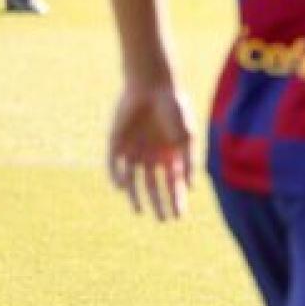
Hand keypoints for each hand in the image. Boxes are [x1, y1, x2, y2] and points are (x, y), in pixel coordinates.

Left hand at [107, 85, 194, 221]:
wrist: (151, 85)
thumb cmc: (174, 108)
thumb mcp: (186, 137)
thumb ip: (188, 161)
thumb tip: (189, 187)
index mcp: (170, 153)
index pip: (173, 182)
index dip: (176, 199)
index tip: (178, 216)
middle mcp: (152, 154)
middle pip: (154, 185)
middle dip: (159, 202)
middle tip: (162, 220)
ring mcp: (134, 149)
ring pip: (133, 180)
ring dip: (137, 196)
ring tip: (141, 211)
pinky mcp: (116, 142)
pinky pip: (115, 165)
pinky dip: (118, 177)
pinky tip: (123, 188)